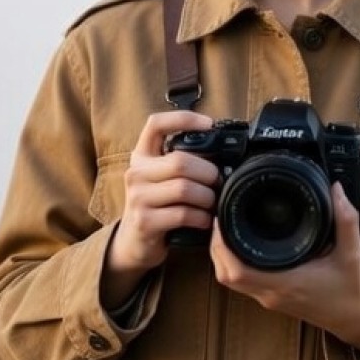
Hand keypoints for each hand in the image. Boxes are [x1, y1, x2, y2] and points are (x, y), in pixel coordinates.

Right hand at [101, 110, 216, 309]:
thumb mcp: (163, 177)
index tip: (210, 124)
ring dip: (207, 197)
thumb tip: (224, 152)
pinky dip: (201, 217)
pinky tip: (205, 220)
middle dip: (208, 172)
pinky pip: (183, 214)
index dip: (184, 119)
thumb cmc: (158, 204)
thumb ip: (183, 161)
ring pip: (184, 188)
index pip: (156, 124)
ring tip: (213, 203)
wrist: (135, 241)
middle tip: (219, 182)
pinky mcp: (144, 222)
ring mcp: (137, 197)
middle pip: (180, 161)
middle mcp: (136, 172)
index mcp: (142, 155)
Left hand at [210, 182, 359, 355]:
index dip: (222, 246)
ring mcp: (271, 298)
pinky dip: (235, 263)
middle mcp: (272, 293)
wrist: (356, 319)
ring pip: (232, 280)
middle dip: (216, 247)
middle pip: (226, 275)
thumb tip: (337, 190)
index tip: (221, 218)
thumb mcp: (353, 253)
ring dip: (223, 256)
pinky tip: (243, 243)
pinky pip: (244, 281)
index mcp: (286, 283)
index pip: (238, 271)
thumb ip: (346, 220)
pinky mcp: (274, 297)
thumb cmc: (352, 291)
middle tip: (220, 217)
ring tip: (226, 226)